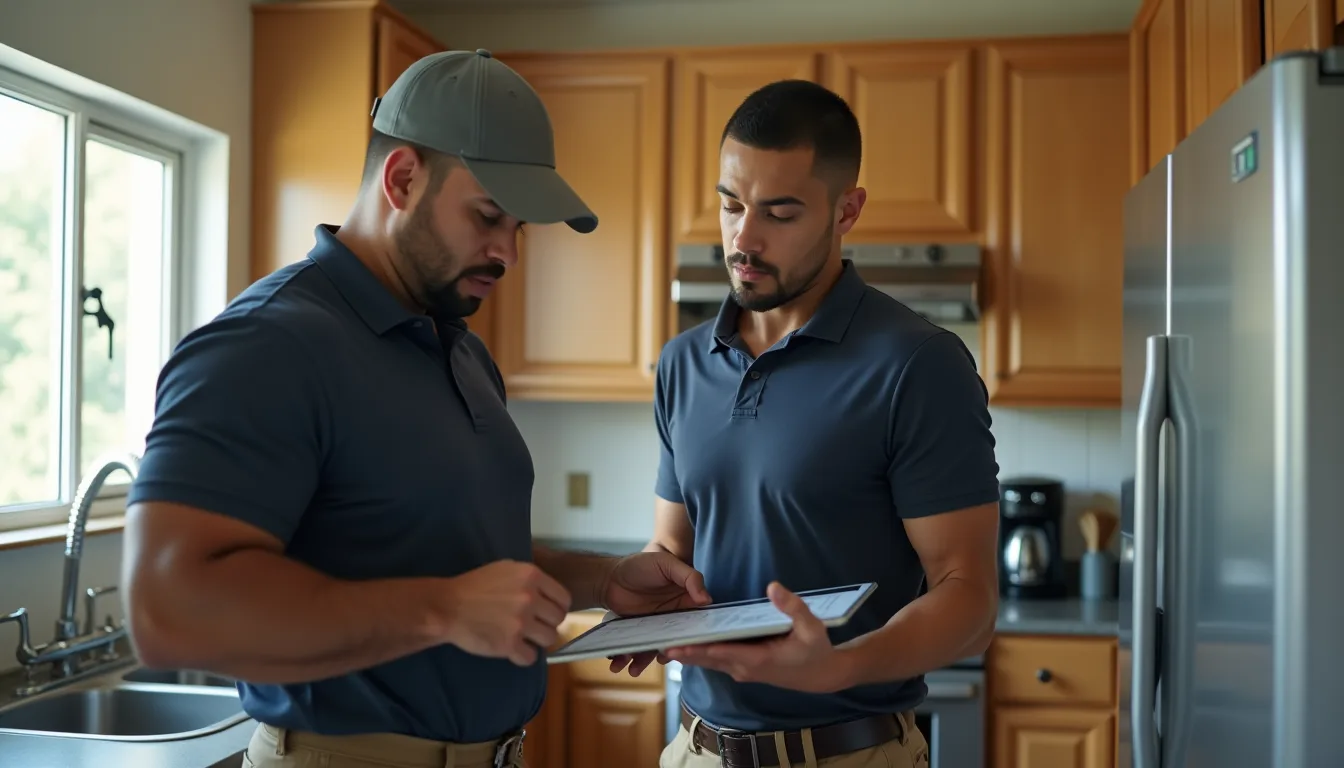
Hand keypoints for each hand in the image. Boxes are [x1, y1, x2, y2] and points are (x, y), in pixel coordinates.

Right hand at [442, 560, 572, 666]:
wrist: (447, 607)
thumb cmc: (474, 586)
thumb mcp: (506, 569)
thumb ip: (530, 579)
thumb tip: (548, 593)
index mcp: (532, 576)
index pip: (564, 598)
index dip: (557, 607)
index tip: (548, 613)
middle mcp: (530, 598)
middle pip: (558, 619)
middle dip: (547, 623)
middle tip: (533, 626)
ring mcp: (521, 622)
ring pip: (549, 638)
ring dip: (537, 640)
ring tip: (524, 638)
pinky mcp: (509, 644)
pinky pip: (531, 657)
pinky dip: (522, 656)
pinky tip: (513, 649)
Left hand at [602, 551, 710, 677]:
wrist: (609, 576)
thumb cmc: (640, 565)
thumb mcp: (667, 564)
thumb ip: (689, 577)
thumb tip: (707, 599)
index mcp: (687, 600)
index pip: (699, 621)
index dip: (698, 635)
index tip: (692, 648)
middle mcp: (675, 617)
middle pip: (678, 640)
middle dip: (671, 653)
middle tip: (661, 661)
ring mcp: (657, 627)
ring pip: (656, 649)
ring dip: (644, 661)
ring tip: (633, 670)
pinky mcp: (640, 634)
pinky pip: (639, 649)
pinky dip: (629, 658)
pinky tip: (620, 664)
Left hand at [663, 582, 850, 693]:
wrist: (823, 675)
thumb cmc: (817, 651)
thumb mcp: (812, 627)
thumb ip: (792, 607)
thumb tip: (772, 587)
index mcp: (757, 660)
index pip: (719, 653)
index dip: (696, 648)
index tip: (674, 645)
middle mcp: (745, 668)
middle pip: (706, 659)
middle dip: (682, 652)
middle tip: (655, 644)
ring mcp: (743, 670)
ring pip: (708, 662)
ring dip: (687, 654)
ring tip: (661, 644)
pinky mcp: (744, 668)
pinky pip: (716, 661)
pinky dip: (699, 655)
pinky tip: (684, 646)